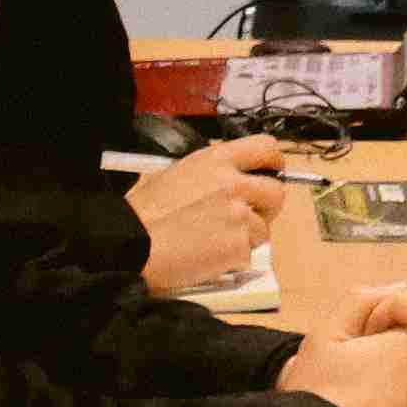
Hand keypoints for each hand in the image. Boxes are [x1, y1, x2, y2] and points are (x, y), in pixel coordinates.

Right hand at [129, 132, 302, 291]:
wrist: (130, 245)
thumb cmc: (142, 213)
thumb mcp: (172, 174)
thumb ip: (208, 173)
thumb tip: (227, 178)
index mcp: (216, 159)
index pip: (267, 148)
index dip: (274, 163)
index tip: (272, 174)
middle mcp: (233, 183)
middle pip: (276, 192)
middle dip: (266, 207)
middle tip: (246, 218)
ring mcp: (238, 214)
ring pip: (264, 228)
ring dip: (246, 237)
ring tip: (214, 241)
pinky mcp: (237, 245)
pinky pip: (248, 253)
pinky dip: (232, 259)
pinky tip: (208, 256)